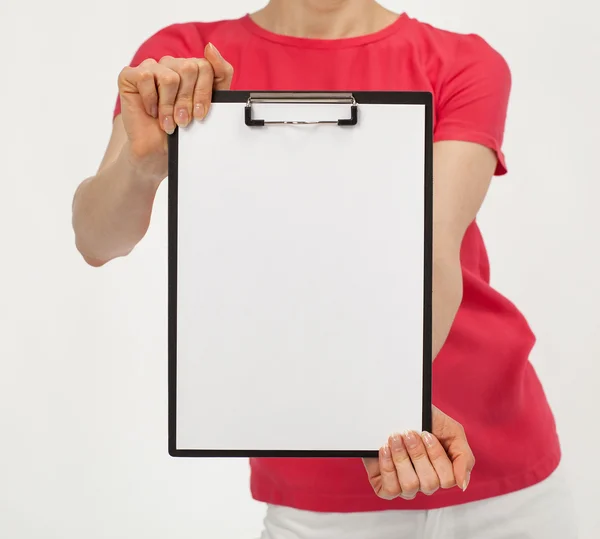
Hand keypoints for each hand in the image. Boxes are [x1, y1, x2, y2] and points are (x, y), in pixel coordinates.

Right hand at [117, 43, 233, 179]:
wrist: (158, 149)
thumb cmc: (183, 129)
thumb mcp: (211, 105)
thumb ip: (219, 75)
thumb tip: (210, 47)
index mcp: (191, 70)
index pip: (206, 66)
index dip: (204, 93)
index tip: (200, 114)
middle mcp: (171, 65)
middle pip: (189, 68)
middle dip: (187, 101)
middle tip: (182, 121)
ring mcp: (150, 68)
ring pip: (169, 77)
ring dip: (169, 106)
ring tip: (167, 121)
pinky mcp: (130, 75)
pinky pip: (146, 77)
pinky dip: (151, 100)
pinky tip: (150, 111)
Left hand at [363, 406, 474, 499]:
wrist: (396, 409)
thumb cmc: (425, 420)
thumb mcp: (452, 431)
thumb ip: (464, 457)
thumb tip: (462, 485)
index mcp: (443, 473)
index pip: (448, 480)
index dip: (436, 455)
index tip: (426, 433)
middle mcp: (426, 483)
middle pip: (429, 484)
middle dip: (417, 454)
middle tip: (408, 434)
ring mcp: (406, 487)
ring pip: (410, 486)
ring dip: (401, 458)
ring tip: (394, 438)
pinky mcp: (386, 487)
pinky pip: (390, 489)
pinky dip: (388, 466)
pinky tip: (385, 449)